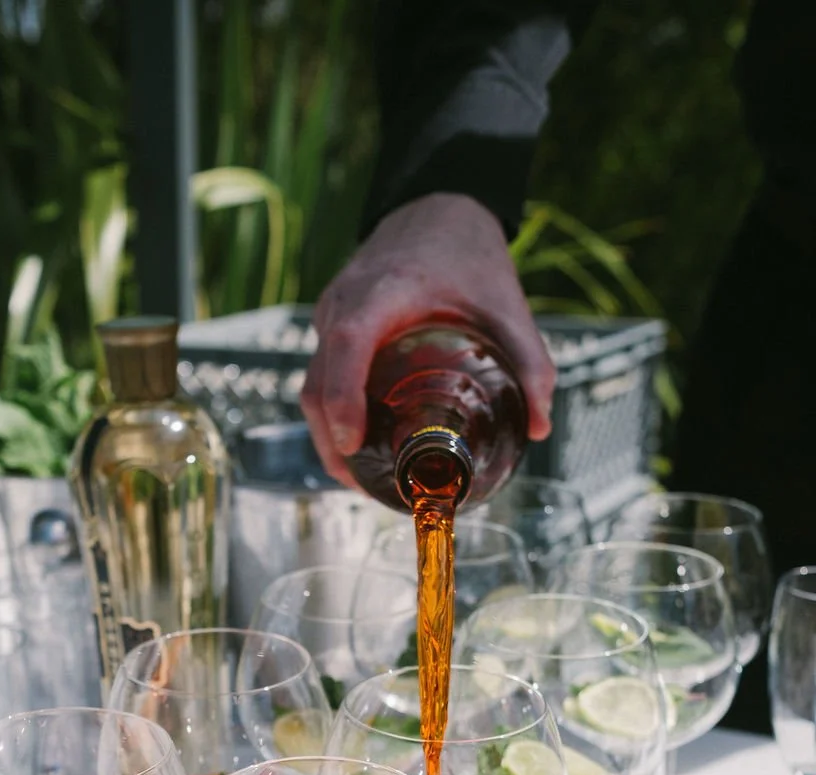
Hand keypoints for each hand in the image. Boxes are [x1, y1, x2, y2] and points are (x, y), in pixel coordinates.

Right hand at [301, 193, 555, 486]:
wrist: (433, 210)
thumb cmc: (467, 256)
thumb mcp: (507, 305)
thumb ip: (529, 363)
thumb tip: (540, 430)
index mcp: (385, 291)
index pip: (348, 343)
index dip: (343, 395)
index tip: (353, 442)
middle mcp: (345, 302)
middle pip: (319, 380)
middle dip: (333, 440)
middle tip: (365, 485)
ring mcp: (330, 314)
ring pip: (312, 385)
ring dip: (328, 436)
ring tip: (361, 478)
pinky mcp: (329, 326)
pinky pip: (320, 376)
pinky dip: (332, 415)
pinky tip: (359, 446)